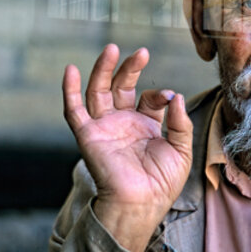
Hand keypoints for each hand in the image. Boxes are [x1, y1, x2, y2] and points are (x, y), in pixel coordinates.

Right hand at [62, 44, 192, 251]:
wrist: (142, 203)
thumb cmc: (162, 183)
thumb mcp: (181, 149)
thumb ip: (180, 122)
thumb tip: (176, 95)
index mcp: (145, 126)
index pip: (149, 99)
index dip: (159, 94)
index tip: (169, 98)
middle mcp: (123, 123)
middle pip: (121, 87)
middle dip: (130, 68)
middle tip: (142, 52)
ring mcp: (104, 127)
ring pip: (98, 91)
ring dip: (103, 69)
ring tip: (111, 48)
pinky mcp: (88, 135)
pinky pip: (74, 111)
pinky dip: (69, 90)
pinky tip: (70, 69)